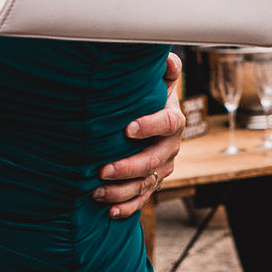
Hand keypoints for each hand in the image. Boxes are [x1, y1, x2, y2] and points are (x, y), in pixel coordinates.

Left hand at [94, 52, 184, 218]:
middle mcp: (171, 147)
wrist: (153, 123)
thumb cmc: (150, 98)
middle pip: (154, 160)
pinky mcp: (153, 183)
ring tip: (97, 193)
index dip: (150, 125)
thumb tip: (166, 58)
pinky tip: (110, 212)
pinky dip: (127, 208)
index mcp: (174, 120)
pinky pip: (143, 199)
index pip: (168, 123)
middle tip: (103, 170)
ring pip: (147, 184)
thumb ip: (165, 70)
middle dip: (129, 167)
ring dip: (122, 191)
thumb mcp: (158, 82)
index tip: (127, 129)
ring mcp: (163, 167)